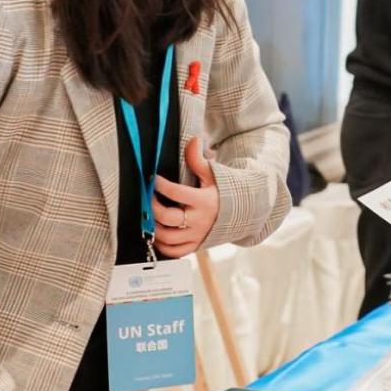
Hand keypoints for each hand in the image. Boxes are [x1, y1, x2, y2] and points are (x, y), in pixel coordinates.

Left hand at [152, 137, 220, 256]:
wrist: (240, 213)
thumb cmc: (223, 192)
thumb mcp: (213, 174)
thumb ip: (198, 159)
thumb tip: (193, 139)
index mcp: (203, 201)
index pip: (176, 193)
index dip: (160, 185)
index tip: (153, 179)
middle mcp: (199, 221)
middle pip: (168, 218)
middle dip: (153, 207)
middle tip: (149, 197)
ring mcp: (197, 236)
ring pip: (167, 238)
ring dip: (154, 227)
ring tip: (150, 216)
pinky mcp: (195, 246)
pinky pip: (174, 252)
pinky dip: (162, 245)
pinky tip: (158, 233)